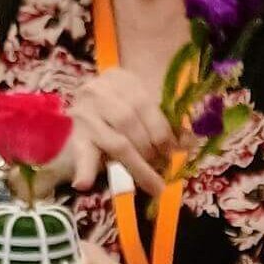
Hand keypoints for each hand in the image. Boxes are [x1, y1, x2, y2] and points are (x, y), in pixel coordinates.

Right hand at [53, 69, 173, 197]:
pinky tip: (84, 184)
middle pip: (129, 122)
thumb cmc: (121, 109)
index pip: (145, 104)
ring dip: (139, 166)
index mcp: (119, 79)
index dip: (164, 130)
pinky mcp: (74, 138)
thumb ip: (164, 121)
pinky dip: (85, 171)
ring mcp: (83, 116)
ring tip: (154, 183)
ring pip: (117, 143)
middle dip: (152, 148)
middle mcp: (98, 92)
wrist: (87, 111)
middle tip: (165, 166)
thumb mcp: (141, 106)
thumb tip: (189, 143)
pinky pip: (82, 156)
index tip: (176, 150)